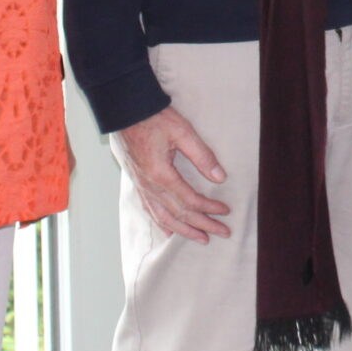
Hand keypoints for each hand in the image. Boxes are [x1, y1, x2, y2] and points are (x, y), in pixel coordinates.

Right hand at [115, 107, 231, 242]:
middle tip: (222, 232)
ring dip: (184, 230)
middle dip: (203, 225)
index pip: (190, 200)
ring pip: (163, 217)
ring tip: (201, 238)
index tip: (226, 211)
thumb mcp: (182, 132)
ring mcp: (141, 186)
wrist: (126, 111)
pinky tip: (169, 231)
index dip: (209, 208)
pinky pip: (149, 209)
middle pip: (179, 214)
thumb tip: (220, 177)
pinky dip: (161, 223)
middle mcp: (149, 186)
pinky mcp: (137, 183)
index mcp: (161, 175)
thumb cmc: (154, 118)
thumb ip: (202, 155)